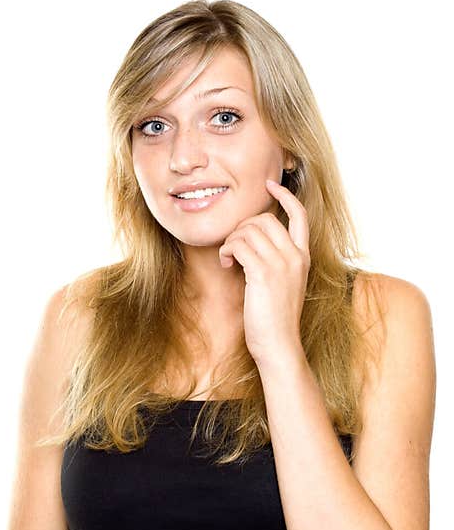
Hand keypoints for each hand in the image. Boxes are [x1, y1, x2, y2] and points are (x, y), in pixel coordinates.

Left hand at [219, 179, 310, 367]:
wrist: (278, 344)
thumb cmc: (274, 317)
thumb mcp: (282, 284)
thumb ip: (275, 261)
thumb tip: (252, 242)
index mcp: (303, 257)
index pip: (300, 215)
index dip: (285, 196)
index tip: (269, 185)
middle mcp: (295, 256)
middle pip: (264, 219)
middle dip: (242, 227)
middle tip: (233, 247)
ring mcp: (281, 264)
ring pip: (249, 230)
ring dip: (231, 241)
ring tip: (228, 259)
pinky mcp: (263, 274)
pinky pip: (239, 245)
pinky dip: (227, 250)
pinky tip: (226, 264)